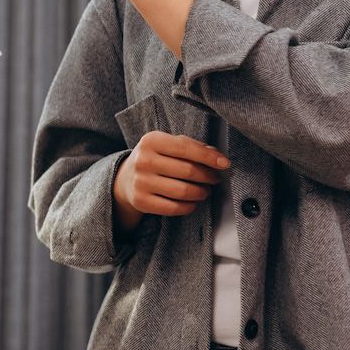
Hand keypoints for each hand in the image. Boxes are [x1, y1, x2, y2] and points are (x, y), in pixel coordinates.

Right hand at [114, 131, 229, 223]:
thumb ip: (190, 146)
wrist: (125, 178)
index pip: (186, 148)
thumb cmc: (154, 158)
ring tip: (204, 191)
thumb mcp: (166, 144)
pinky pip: (174, 208)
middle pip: (188, 171)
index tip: (225, 163)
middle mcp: (143, 160)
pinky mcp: (141, 201)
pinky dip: (189, 206)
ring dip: (201, 193)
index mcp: (151, 141)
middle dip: (208, 176)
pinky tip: (192, 202)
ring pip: (183, 191)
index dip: (209, 156)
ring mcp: (141, 182)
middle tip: (215, 179)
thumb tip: (216, 155)